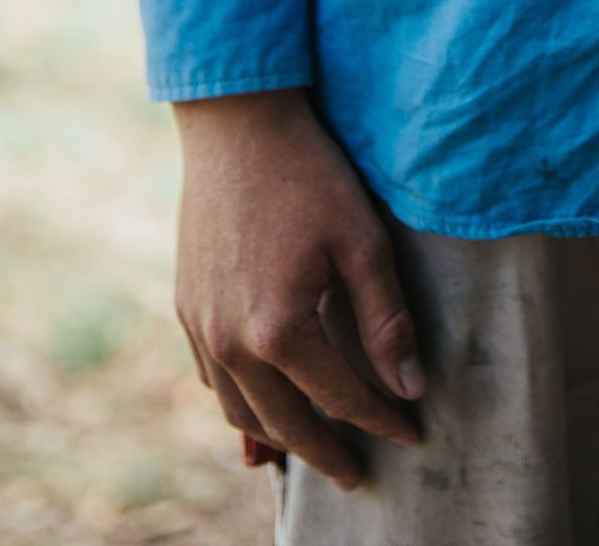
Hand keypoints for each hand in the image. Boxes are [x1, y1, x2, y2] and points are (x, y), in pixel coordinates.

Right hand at [172, 87, 425, 493]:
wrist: (236, 124)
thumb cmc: (309, 174)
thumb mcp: (362, 240)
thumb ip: (385, 321)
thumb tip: (409, 388)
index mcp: (279, 330)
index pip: (343, 399)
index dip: (382, 420)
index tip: (413, 433)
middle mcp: (231, 343)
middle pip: (285, 424)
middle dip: (327, 453)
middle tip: (358, 474)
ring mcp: (201, 328)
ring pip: (239, 413)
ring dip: (277, 438)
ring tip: (311, 449)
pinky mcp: (185, 308)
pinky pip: (211, 381)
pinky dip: (240, 405)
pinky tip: (262, 405)